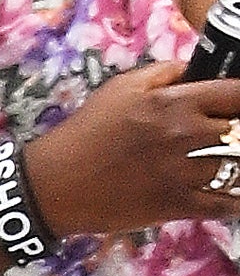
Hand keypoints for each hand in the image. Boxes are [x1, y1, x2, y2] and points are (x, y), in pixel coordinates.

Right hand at [22, 62, 239, 242]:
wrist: (53, 185)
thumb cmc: (84, 133)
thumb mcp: (120, 88)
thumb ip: (165, 73)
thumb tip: (197, 70)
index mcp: (175, 102)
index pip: (237, 93)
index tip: (235, 105)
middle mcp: (186, 134)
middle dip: (238, 132)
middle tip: (228, 137)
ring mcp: (183, 172)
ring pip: (237, 167)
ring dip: (235, 164)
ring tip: (226, 162)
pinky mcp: (175, 205)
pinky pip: (224, 204)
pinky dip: (235, 201)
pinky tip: (234, 196)